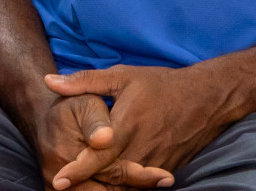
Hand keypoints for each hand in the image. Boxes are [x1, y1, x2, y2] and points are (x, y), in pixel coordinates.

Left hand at [30, 90, 173, 190]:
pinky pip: (142, 187)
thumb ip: (84, 81)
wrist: (205, 98)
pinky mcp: (165, 170)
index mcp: (127, 126)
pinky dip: (127, 188)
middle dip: (87, 185)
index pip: (98, 155)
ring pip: (126, 185)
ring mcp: (155, 164)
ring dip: (107, 188)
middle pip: (110, 176)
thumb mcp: (122, 77)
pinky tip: (112, 187)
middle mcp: (141, 149)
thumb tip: (50, 82)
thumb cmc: (160, 85)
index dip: (78, 170)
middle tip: (63, 189)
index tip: (59, 180)